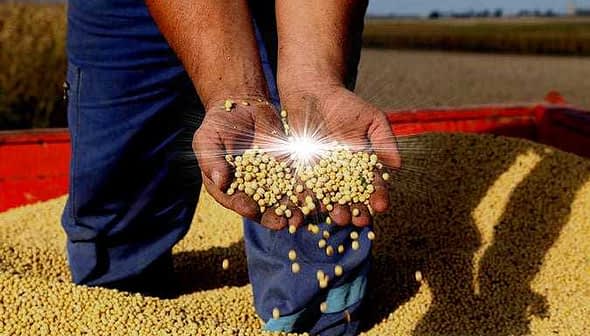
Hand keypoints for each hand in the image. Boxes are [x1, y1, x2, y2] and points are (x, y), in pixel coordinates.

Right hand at [193, 97, 294, 228]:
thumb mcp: (208, 139)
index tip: (249, 208)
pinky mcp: (288, 170)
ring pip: (284, 200)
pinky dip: (307, 191)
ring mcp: (270, 181)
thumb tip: (219, 181)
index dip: (242, 206)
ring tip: (302, 218)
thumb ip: (212, 160)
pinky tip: (317, 198)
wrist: (244, 107)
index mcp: (227, 188)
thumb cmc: (218, 124)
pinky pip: (299, 183)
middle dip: (272, 217)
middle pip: (262, 208)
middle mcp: (250, 190)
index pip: (235, 201)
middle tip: (282, 224)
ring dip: (293, 211)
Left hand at [280, 83, 400, 226]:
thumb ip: (384, 141)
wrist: (313, 94)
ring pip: (328, 197)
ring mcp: (321, 175)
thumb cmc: (347, 105)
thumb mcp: (372, 119)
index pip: (372, 185)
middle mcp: (342, 176)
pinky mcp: (300, 172)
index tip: (381, 206)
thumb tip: (397, 166)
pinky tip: (310, 208)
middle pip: (350, 198)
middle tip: (360, 220)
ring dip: (333, 209)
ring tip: (338, 217)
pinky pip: (304, 187)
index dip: (377, 196)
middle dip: (356, 210)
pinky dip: (306, 199)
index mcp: (362, 167)